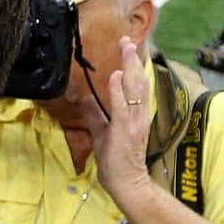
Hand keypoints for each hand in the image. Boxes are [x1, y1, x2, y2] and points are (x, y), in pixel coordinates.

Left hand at [87, 37, 153, 203]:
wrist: (126, 182)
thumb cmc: (115, 161)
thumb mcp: (101, 133)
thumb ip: (94, 115)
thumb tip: (85, 99)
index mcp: (134, 115)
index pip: (135, 85)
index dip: (132, 66)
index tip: (127, 48)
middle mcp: (138, 115)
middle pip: (138, 81)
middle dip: (133, 60)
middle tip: (128, 41)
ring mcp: (134, 121)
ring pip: (135, 88)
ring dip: (130, 67)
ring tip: (127, 48)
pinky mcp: (127, 129)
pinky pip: (123, 106)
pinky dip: (120, 90)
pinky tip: (116, 77)